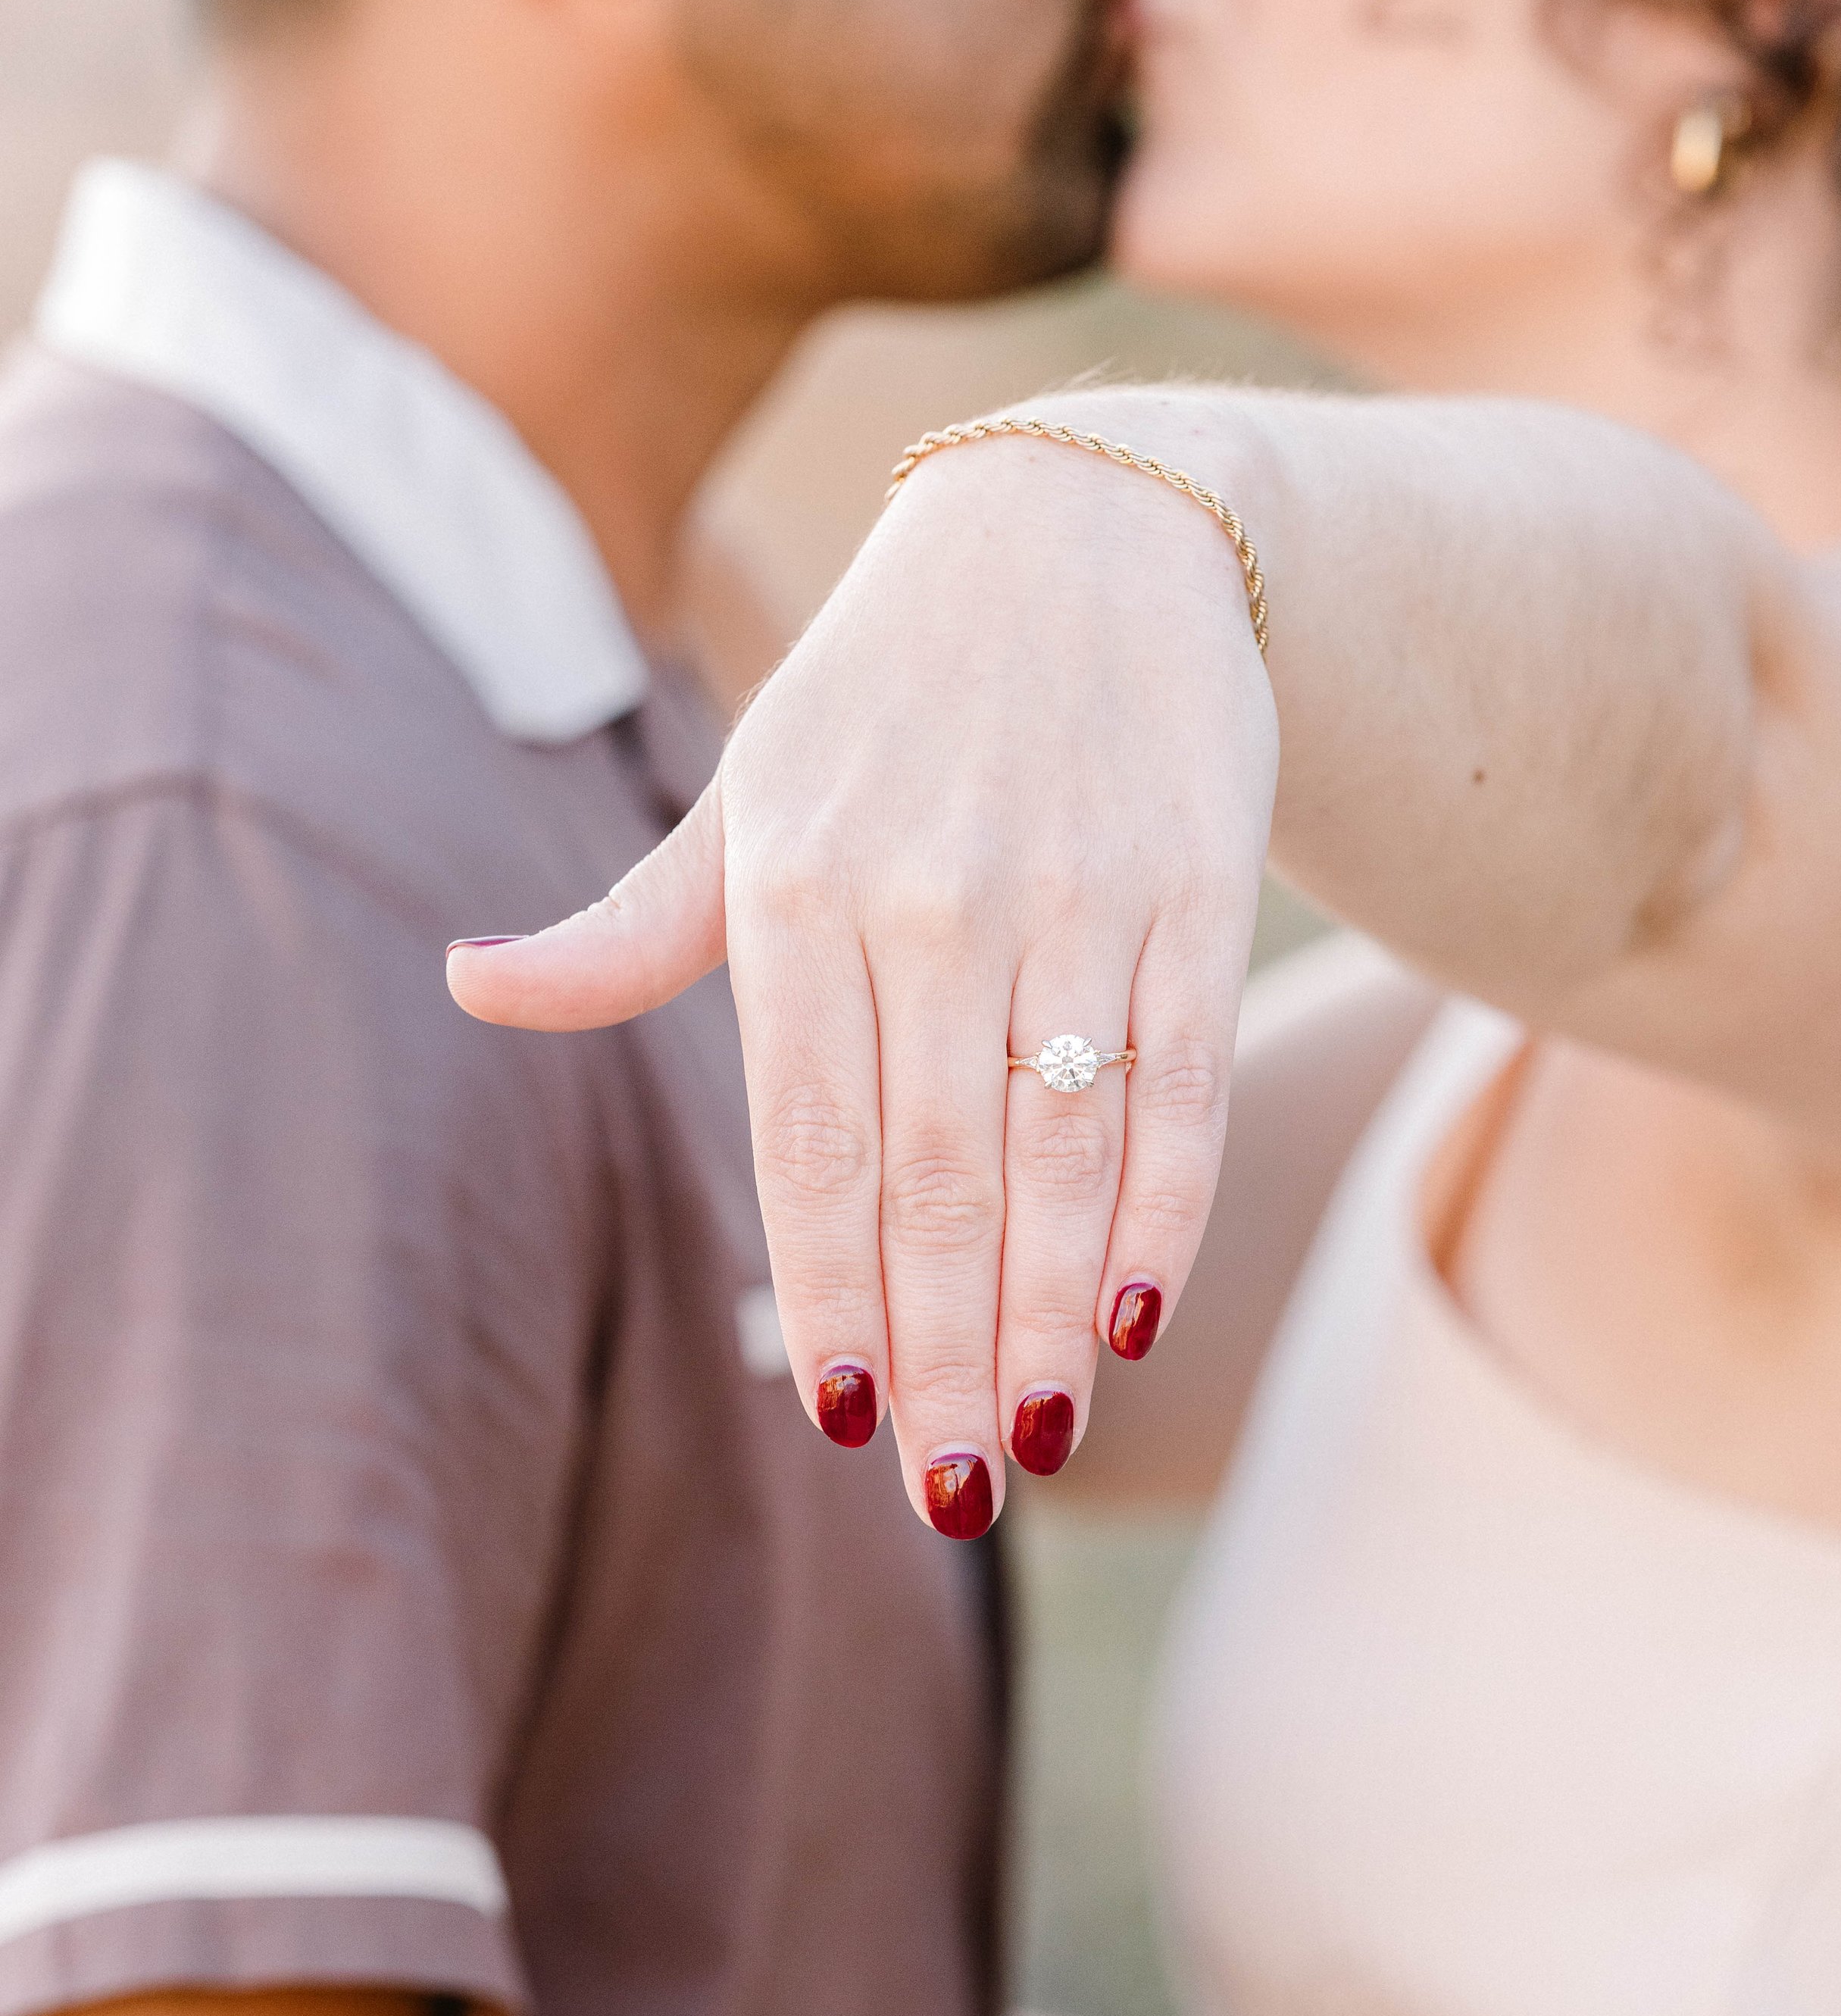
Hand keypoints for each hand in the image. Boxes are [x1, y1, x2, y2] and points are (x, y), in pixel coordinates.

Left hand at [449, 432, 1276, 1530]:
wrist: (1086, 523)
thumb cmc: (887, 693)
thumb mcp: (745, 791)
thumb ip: (630, 926)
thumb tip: (469, 987)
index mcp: (797, 880)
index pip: (810, 1135)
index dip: (833, 1287)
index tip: (848, 1424)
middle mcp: (933, 893)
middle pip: (937, 1170)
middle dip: (947, 1348)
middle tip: (953, 1492)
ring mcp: (1075, 891)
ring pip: (1061, 1146)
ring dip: (1052, 1312)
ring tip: (1043, 1440)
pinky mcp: (1196, 882)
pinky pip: (1183, 1077)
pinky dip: (1166, 1205)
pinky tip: (1141, 1314)